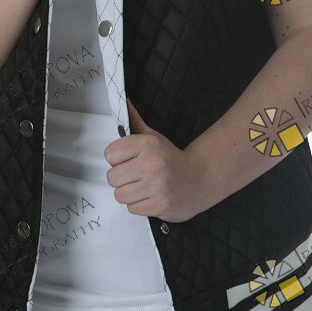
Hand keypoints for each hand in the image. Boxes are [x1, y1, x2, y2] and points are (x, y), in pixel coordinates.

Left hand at [103, 100, 212, 223]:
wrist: (201, 178)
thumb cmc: (171, 157)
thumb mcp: (154, 137)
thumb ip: (135, 122)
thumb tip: (124, 101)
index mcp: (148, 144)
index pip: (110, 154)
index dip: (117, 160)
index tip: (128, 160)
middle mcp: (152, 164)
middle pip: (112, 178)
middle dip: (121, 178)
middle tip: (136, 176)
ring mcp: (157, 186)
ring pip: (120, 195)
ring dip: (129, 193)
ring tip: (143, 187)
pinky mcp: (160, 205)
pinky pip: (132, 209)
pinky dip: (139, 205)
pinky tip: (151, 196)